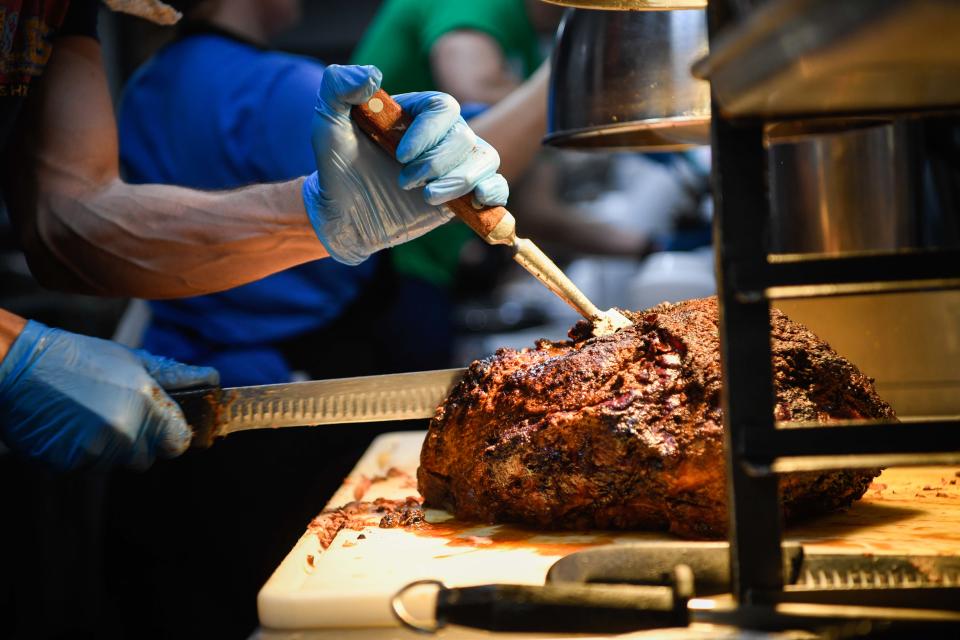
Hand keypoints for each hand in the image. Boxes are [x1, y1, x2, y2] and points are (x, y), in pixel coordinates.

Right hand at [0, 321, 218, 470]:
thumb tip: (213, 379)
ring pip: (113, 464)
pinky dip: (78, 453)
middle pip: (146, 458)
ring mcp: (93, 451)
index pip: (178, 443)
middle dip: (137, 441)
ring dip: (106, 447)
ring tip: (87, 415)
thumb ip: (174, 377)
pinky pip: (84, 468)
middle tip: (115, 413)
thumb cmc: (79, 358)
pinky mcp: (64, 464)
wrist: (19, 366)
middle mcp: (124, 433)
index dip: (171, 435)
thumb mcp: (132, 360)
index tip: (162, 427)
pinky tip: (68, 426)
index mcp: (146, 404)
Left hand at [303, 64, 508, 264]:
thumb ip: (338, 89)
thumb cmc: (337, 167)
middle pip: (464, 137)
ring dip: (461, 180)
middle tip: (404, 183)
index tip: (400, 156)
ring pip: (485, 159)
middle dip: (437, 163)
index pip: (443, 107)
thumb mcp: (326, 124)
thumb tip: (371, 74)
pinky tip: (478, 202)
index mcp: (416, 112)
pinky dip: (495, 193)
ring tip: (428, 199)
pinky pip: (496, 186)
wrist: (343, 215)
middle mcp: (440, 136)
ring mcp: (454, 165)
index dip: (428, 132)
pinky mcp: (462, 195)